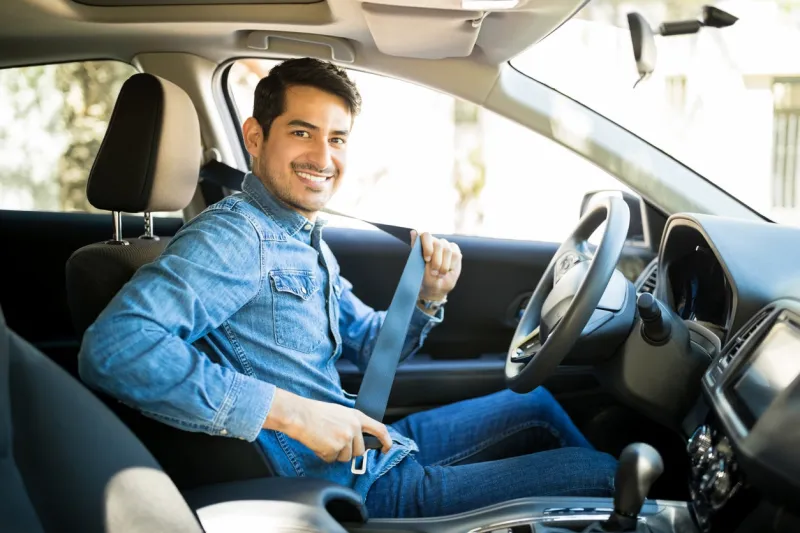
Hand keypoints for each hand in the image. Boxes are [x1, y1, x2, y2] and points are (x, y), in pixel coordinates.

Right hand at [264, 389, 392, 462]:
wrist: (300, 415)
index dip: (386, 441)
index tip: (387, 448)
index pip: (379, 429)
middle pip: (360, 451)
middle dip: (349, 452)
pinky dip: (325, 455)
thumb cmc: (316, 413)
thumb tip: (357, 439)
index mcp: (357, 417)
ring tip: (324, 440)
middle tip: (335, 442)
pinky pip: (332, 460)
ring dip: (336, 454)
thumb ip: (352, 424)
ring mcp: (345, 439)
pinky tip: (318, 444)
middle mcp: (354, 428)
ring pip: (346, 458)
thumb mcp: (340, 413)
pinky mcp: (334, 449)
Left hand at [411, 231, 461, 300]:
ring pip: (447, 250)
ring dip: (444, 266)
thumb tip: (413, 231)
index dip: (427, 246)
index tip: (427, 259)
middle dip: (436, 261)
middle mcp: (435, 242)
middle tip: (434, 273)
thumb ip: (416, 248)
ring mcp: (445, 245)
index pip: (426, 235)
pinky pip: (456, 255)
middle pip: (438, 244)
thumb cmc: (425, 277)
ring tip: (439, 274)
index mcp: (423, 243)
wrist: (437, 286)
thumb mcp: (418, 266)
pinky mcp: (455, 250)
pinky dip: (451, 265)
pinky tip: (447, 270)